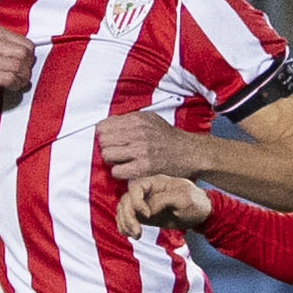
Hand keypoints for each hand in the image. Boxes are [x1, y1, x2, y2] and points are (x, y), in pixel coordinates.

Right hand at [0, 26, 33, 106]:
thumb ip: (9, 45)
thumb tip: (32, 54)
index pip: (26, 43)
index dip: (30, 57)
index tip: (24, 65)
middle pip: (23, 54)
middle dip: (27, 68)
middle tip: (22, 75)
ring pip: (17, 66)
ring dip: (22, 78)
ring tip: (17, 81)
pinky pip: (9, 78)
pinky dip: (15, 84)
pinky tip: (12, 86)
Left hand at [96, 111, 211, 183]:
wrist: (189, 151)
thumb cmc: (168, 137)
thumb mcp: (149, 119)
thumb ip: (129, 120)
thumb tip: (108, 125)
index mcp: (136, 119)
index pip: (103, 126)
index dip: (103, 135)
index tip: (110, 140)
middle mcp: (137, 132)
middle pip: (102, 140)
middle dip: (106, 147)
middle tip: (116, 152)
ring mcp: (141, 149)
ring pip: (107, 155)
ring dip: (112, 160)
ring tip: (121, 161)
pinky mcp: (144, 166)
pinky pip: (117, 171)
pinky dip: (119, 172)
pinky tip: (127, 170)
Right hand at [115, 174, 213, 233]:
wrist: (202, 214)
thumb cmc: (196, 202)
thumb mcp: (184, 199)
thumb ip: (164, 200)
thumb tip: (148, 209)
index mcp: (156, 182)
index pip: (135, 187)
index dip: (136, 201)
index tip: (147, 215)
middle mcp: (147, 192)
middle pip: (126, 200)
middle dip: (128, 216)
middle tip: (137, 232)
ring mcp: (145, 204)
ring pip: (124, 210)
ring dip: (125, 223)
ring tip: (136, 235)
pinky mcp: (144, 216)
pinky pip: (127, 219)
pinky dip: (125, 227)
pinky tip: (131, 234)